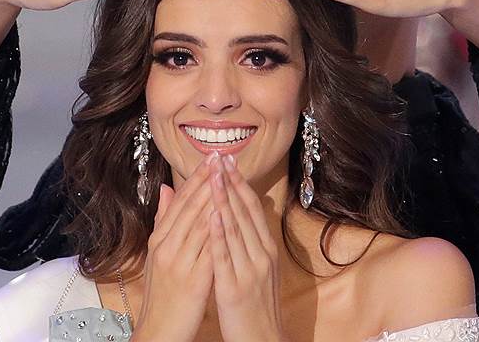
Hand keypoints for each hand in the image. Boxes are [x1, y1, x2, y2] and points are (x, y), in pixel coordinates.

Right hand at [132, 152, 217, 341]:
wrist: (159, 330)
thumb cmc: (162, 293)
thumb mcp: (158, 254)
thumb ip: (164, 221)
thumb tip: (168, 190)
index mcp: (160, 239)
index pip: (180, 201)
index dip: (196, 177)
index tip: (211, 157)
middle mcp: (167, 246)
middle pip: (190, 207)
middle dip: (208, 180)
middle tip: (222, 156)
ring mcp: (179, 261)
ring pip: (200, 223)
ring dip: (215, 197)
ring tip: (228, 175)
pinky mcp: (193, 279)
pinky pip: (208, 249)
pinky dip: (217, 230)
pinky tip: (228, 215)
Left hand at [209, 154, 285, 341]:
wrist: (262, 340)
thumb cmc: (256, 307)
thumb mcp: (258, 270)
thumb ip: (250, 242)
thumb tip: (242, 215)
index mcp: (265, 250)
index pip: (251, 209)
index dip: (239, 183)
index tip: (227, 161)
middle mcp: (261, 255)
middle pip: (244, 212)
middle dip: (230, 182)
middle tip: (219, 156)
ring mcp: (249, 269)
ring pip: (235, 228)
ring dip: (223, 199)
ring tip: (213, 175)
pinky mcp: (234, 286)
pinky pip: (225, 255)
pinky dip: (219, 233)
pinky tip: (213, 214)